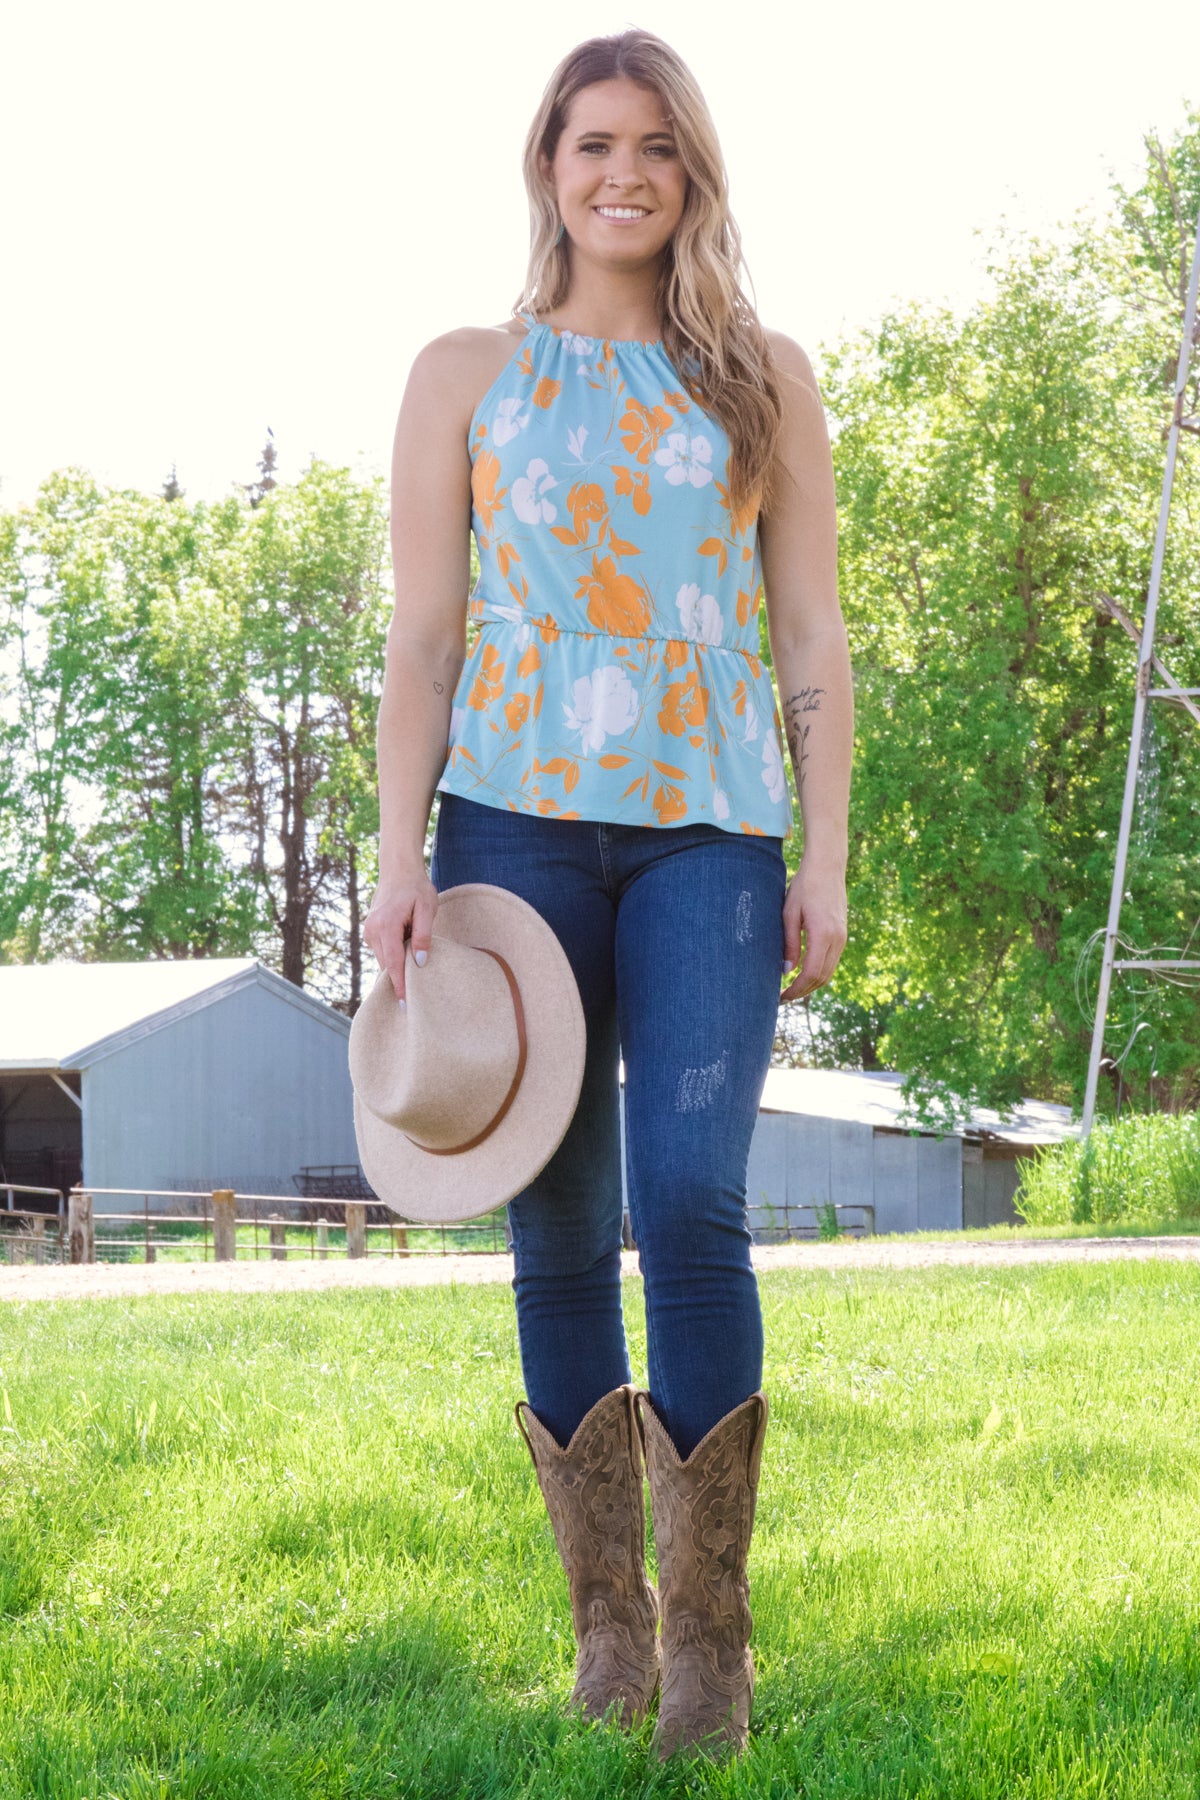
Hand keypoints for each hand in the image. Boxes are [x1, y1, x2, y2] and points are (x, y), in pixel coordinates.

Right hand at [363, 867, 438, 1004]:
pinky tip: (408, 956)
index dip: (400, 986)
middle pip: (387, 965)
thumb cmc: (416, 887)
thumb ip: (423, 936)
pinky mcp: (371, 931)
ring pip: (384, 960)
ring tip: (415, 975)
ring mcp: (369, 931)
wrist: (398, 869)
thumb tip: (420, 963)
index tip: (406, 1005)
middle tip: (416, 999)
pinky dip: (394, 957)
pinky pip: (383, 951)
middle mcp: (372, 931)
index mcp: (386, 926)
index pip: (393, 964)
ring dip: (398, 966)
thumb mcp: (427, 909)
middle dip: (400, 980)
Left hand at [780, 855, 846, 1000]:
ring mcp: (842, 937)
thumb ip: (790, 943)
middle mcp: (837, 939)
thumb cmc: (804, 887)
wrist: (827, 868)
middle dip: (803, 991)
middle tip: (783, 997)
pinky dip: (819, 972)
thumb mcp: (789, 914)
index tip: (781, 996)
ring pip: (829, 972)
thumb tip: (787, 970)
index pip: (810, 973)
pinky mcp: (842, 934)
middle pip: (822, 977)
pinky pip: (832, 961)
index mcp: (823, 934)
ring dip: (811, 984)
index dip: (796, 989)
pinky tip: (804, 973)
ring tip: (792, 989)